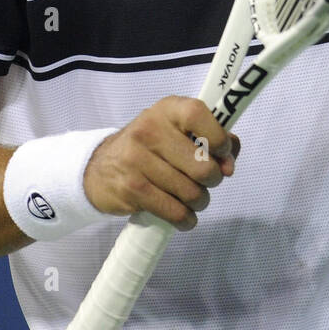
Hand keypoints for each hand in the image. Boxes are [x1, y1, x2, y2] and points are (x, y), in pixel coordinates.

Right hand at [83, 97, 240, 229]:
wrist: (98, 168)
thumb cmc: (148, 148)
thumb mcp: (175, 132)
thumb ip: (210, 139)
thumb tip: (230, 162)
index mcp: (166, 110)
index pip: (198, 115)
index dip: (219, 139)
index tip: (224, 155)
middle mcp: (149, 130)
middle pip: (202, 165)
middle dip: (212, 180)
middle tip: (205, 182)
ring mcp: (137, 159)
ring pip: (191, 192)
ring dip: (200, 201)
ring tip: (193, 199)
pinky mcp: (131, 188)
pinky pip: (174, 210)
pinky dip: (186, 219)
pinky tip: (184, 216)